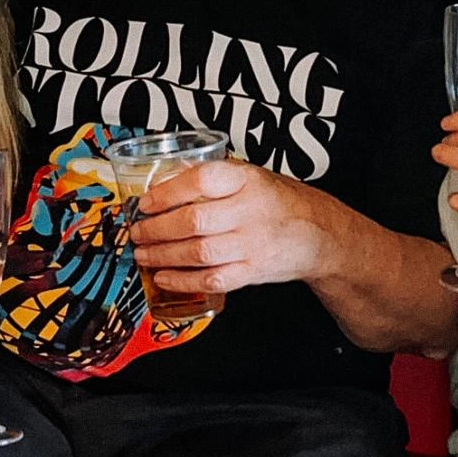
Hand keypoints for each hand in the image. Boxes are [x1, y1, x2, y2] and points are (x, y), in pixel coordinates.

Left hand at [129, 161, 334, 293]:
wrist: (319, 234)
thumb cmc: (280, 202)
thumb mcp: (252, 175)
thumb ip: (213, 177)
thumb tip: (166, 179)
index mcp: (247, 180)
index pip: (201, 181)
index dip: (167, 192)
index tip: (146, 201)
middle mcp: (250, 211)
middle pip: (194, 221)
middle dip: (157, 229)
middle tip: (138, 231)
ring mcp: (253, 244)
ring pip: (199, 253)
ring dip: (163, 255)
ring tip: (143, 253)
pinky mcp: (253, 272)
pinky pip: (212, 280)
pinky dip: (183, 281)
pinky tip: (164, 277)